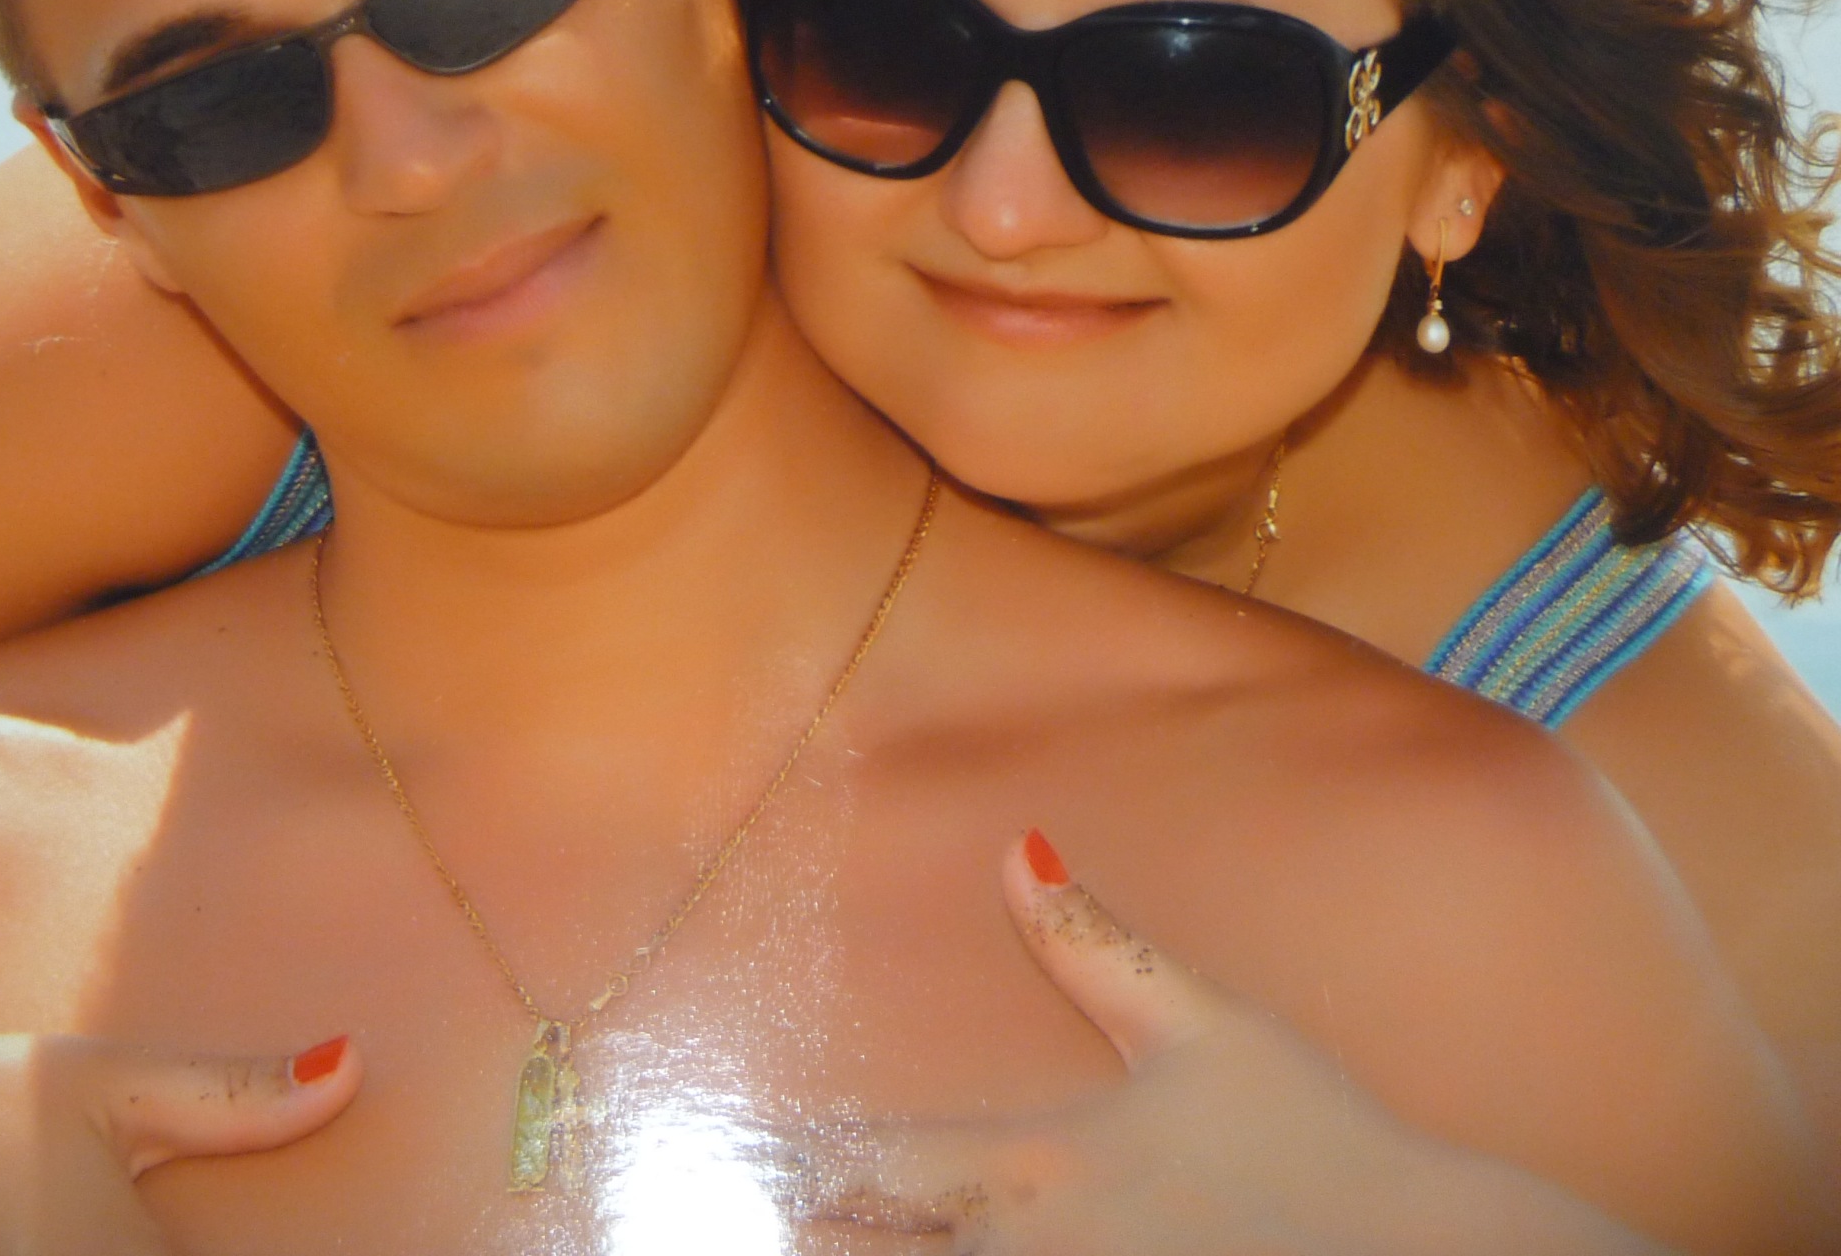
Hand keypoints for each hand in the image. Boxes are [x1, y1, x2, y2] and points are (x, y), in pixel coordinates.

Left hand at [811, 833, 1672, 1255]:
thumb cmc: (1325, 1146)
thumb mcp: (1212, 1031)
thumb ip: (1099, 948)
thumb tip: (1019, 847)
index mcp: (1043, 1163)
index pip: (869, 1161)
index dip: (789, 1159)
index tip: (735, 1152)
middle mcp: (1031, 1252)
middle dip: (803, 1234)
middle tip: (755, 1211)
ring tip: (798, 1245)